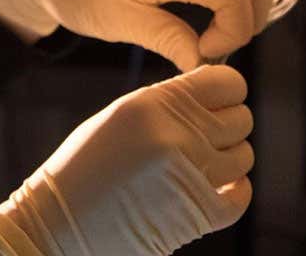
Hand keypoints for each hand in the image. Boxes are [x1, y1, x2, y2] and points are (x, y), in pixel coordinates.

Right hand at [0, 65, 253, 255]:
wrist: (61, 223)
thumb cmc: (86, 167)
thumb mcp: (121, 115)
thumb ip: (168, 102)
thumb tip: (214, 97)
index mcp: (152, 104)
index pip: (227, 83)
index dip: (227, 92)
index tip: (216, 103)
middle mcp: (174, 135)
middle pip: (241, 119)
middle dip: (228, 127)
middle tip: (203, 139)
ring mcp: (189, 175)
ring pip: (244, 156)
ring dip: (227, 160)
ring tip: (197, 166)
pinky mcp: (199, 214)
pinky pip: (242, 194)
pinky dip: (232, 191)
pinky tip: (210, 188)